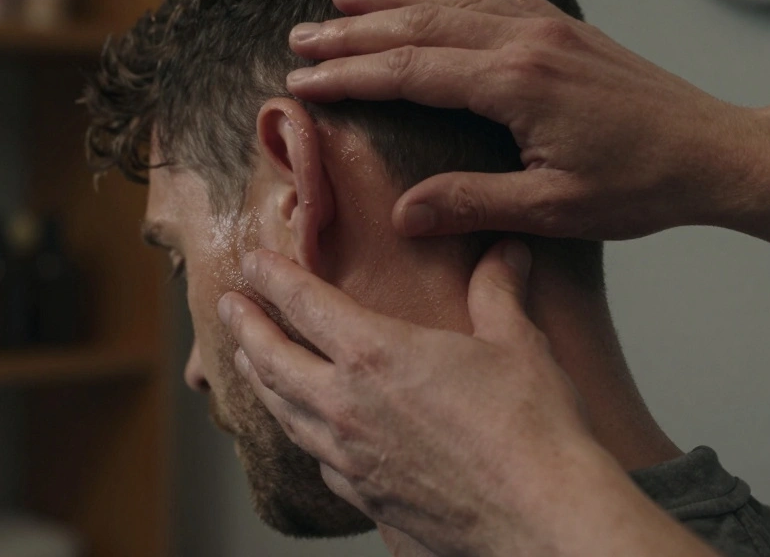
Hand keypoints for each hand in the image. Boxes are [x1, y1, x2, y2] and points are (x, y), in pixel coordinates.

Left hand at [218, 239, 603, 556]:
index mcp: (375, 354)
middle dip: (245, 328)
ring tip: (250, 363)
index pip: (303, 302)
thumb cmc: (532, 430)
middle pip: (272, 359)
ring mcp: (349, 458)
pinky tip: (309, 431)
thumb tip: (508, 251)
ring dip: (261, 381)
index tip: (252, 261)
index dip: (272, 276)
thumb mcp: (517, 342)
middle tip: (228, 307)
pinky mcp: (366, 497)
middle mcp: (346, 405)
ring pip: (284, 412)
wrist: (540, 518)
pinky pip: (316, 459)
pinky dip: (302, 434)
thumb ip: (498, 291)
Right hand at [286, 0, 765, 240]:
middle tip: (300, 39)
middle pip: (419, 27)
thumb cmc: (641, 187)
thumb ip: (473, 202)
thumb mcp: (553, 209)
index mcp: (517, 84)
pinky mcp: (566, 29)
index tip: (302, 83)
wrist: (715, 152)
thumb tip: (403, 214)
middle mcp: (527, 42)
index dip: (349, 78)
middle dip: (354, 33)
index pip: (409, 73)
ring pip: (453, 1)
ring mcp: (548, 28)